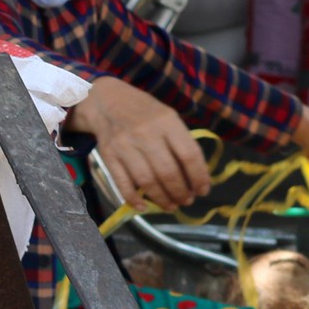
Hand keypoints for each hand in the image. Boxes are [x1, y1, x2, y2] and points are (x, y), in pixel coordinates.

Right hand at [66, 77, 209, 210]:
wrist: (106, 101)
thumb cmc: (145, 112)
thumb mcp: (169, 118)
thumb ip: (182, 143)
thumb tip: (196, 178)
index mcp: (167, 122)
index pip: (189, 155)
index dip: (199, 177)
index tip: (203, 190)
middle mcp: (145, 133)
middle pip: (168, 172)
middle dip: (180, 192)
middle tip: (187, 200)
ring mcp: (124, 145)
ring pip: (147, 180)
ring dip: (162, 198)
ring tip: (171, 205)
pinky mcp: (108, 155)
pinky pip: (122, 182)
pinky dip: (133, 198)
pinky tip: (144, 207)